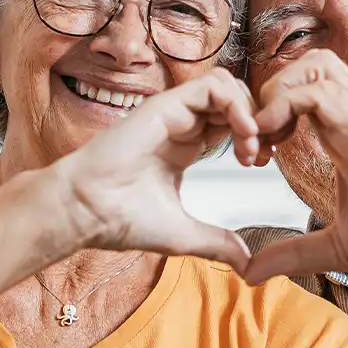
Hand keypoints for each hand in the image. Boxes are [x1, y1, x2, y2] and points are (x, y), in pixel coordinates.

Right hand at [51, 69, 260, 271]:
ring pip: (226, 85)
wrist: (86, 212)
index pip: (231, 121)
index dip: (254, 136)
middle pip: (234, 98)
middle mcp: (181, 123)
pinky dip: (237, 106)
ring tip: (252, 145)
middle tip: (262, 154)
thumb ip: (217, 242)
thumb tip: (247, 263)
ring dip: (249, 111)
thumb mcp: (184, 234)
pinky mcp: (165, 105)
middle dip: (258, 121)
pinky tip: (243, 136)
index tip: (260, 164)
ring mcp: (173, 112)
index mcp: (186, 145)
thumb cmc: (121, 220)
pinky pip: (212, 86)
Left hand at [244, 51, 347, 286]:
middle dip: (266, 95)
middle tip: (253, 142)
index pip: (300, 93)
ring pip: (313, 66)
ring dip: (276, 96)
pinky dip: (286, 107)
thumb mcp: (336, 248)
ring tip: (262, 141)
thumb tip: (249, 274)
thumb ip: (293, 254)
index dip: (266, 114)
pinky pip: (320, 92)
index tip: (252, 157)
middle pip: (305, 65)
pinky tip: (274, 146)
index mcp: (343, 138)